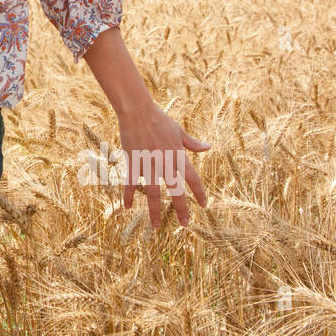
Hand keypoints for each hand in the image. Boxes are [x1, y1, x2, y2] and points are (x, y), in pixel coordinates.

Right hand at [116, 101, 209, 226]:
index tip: (204, 205)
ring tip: (156, 225)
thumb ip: (192, 143)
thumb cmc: (159, 119)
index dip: (199, 193)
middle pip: (175, 190)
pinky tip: (126, 206)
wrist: (137, 111)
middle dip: (181, 208)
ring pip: (152, 192)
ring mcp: (148, 163)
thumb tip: (208, 147)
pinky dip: (128, 195)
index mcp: (178, 155)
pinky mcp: (133, 162)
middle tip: (185, 224)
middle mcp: (165, 162)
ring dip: (154, 210)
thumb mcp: (178, 131)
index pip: (192, 178)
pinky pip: (130, 182)